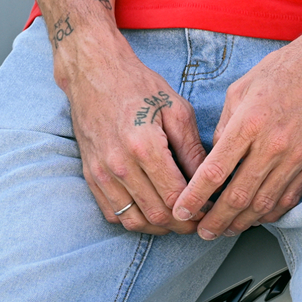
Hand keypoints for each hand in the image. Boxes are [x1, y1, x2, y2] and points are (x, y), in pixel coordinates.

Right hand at [55, 29, 206, 235]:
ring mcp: (101, 173)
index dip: (197, 209)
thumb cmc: (138, 86)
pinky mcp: (91, 176)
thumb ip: (192, 149)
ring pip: (134, 221)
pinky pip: (113, 214)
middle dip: (182, 223)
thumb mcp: (176, 110)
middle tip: (199, 219)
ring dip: (159, 227)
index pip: (176, 196)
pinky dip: (135, 220)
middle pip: (157, 214)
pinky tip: (151, 211)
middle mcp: (119, 164)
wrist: (94, 73)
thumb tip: (209, 181)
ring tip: (177, 219)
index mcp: (145, 146)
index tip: (210, 209)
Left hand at [171, 32, 301, 239]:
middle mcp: (273, 145)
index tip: (182, 210)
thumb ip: (225, 125)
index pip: (215, 171)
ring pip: (263, 205)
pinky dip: (269, 214)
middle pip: (238, 196)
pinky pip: (288, 200)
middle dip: (216, 220)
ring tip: (225, 230)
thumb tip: (216, 157)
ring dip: (241, 223)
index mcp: (249, 123)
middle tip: (201, 232)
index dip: (195, 196)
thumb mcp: (241, 88)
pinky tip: (255, 218)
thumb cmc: (285, 70)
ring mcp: (296, 158)